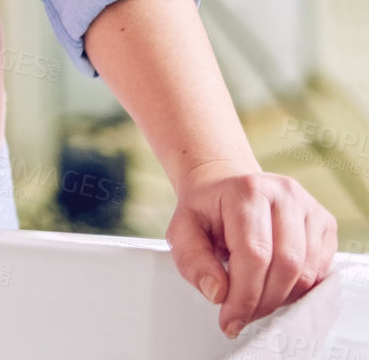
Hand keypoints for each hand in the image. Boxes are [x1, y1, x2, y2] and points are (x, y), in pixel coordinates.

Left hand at [166, 160, 336, 338]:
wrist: (226, 188)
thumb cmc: (207, 211)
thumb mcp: (183, 231)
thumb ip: (193, 261)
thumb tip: (217, 293)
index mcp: (246, 191)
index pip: (254, 253)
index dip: (244, 295)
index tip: (230, 319)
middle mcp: (284, 194)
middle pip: (286, 266)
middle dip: (263, 301)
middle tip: (242, 315)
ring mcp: (309, 207)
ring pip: (307, 273)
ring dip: (281, 298)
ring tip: (255, 299)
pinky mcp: (325, 223)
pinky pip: (321, 271)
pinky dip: (298, 289)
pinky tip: (274, 285)